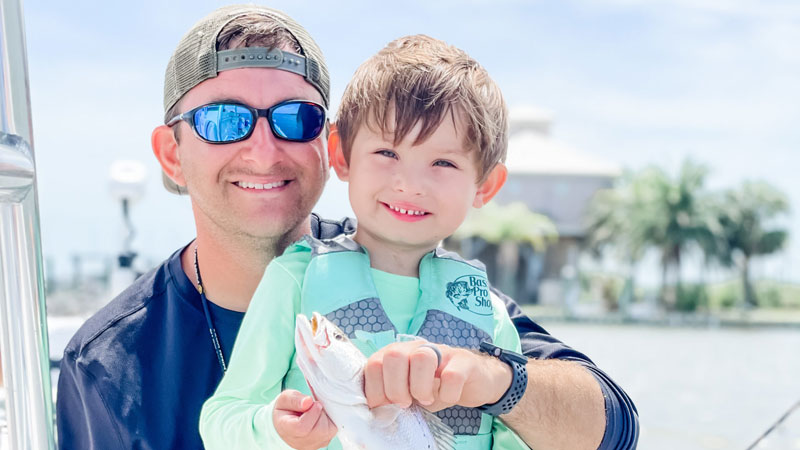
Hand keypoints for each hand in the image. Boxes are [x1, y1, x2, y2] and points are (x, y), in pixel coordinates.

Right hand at [273, 389, 336, 449]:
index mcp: (286, 429)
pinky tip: (320, 417)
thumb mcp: (285, 398)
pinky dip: (329, 422)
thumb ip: (295, 399)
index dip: (312, 413)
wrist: (287, 421)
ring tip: (316, 412)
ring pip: (327, 432)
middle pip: (319, 430)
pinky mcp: (322, 443)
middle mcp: (298, 442)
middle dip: (320, 414)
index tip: (314, 402)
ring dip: (325, 418)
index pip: (302, 427)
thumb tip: (308, 402)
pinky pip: (332, 432)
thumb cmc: (286, 409)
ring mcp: (311, 445)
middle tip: (314, 406)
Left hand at [363, 341, 511, 411]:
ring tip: (425, 399)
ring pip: (422, 358)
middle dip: (395, 387)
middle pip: (394, 355)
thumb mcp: (409, 392)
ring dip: (420, 387)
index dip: (375, 389)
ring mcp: (441, 351)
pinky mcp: (464, 361)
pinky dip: (448, 394)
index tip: (386, 405)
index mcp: (398, 353)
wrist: (474, 380)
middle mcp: (416, 347)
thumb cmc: (435, 387)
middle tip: (406, 403)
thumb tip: (374, 410)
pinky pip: (452, 376)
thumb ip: (390, 395)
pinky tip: (448, 397)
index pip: (374, 363)